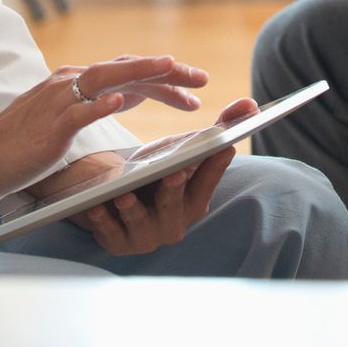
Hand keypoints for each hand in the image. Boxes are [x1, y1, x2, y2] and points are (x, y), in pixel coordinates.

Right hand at [0, 55, 207, 198]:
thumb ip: (93, 103)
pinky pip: (79, 110)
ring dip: (142, 72)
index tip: (194, 89)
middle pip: (127, 68)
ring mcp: (59, 101)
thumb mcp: (64, 117)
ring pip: (108, 78)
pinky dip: (102, 103)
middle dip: (167, 72)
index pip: (128, 73)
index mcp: (75, 82)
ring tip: (172, 68)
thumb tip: (125, 96)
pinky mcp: (50, 125)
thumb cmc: (21, 142)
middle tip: (202, 79)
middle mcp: (70, 82)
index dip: (164, 78)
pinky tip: (124, 100)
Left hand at [72, 98, 255, 256]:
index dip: (215, 166)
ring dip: (134, 209)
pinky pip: (108, 233)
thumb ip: (220, 128)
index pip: (208, 183)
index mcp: (195, 201)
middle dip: (174, 191)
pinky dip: (102, 220)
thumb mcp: (184, 149)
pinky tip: (95, 204)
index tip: (222, 146)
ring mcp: (145, 237)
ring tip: (125, 193)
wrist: (121, 197)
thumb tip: (252, 103)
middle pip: (175, 207)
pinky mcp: (116, 243)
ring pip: (140, 224)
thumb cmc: (160, 170)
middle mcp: (174, 224)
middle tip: (173, 172)